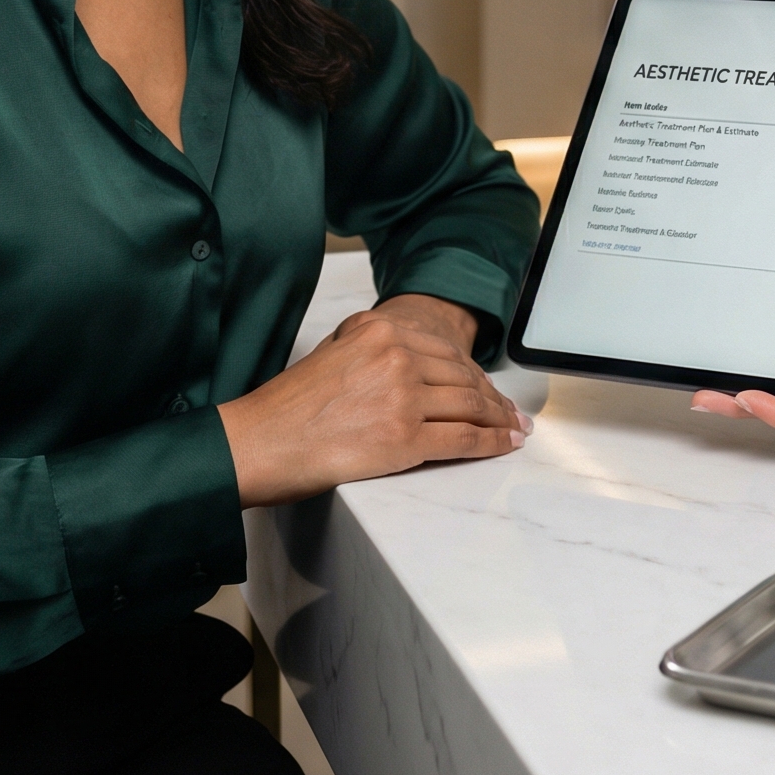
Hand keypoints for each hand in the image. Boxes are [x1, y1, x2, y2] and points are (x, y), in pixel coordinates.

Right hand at [219, 304, 527, 506]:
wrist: (260, 442)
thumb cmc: (289, 407)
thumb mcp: (331, 351)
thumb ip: (370, 346)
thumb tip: (405, 354)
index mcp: (379, 330)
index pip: (443, 351)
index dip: (473, 372)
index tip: (488, 385)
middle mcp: (396, 355)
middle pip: (462, 376)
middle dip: (492, 397)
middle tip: (511, 412)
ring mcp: (403, 395)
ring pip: (469, 405)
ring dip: (499, 420)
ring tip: (515, 429)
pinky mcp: (405, 436)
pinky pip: (463, 438)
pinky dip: (491, 442)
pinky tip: (505, 444)